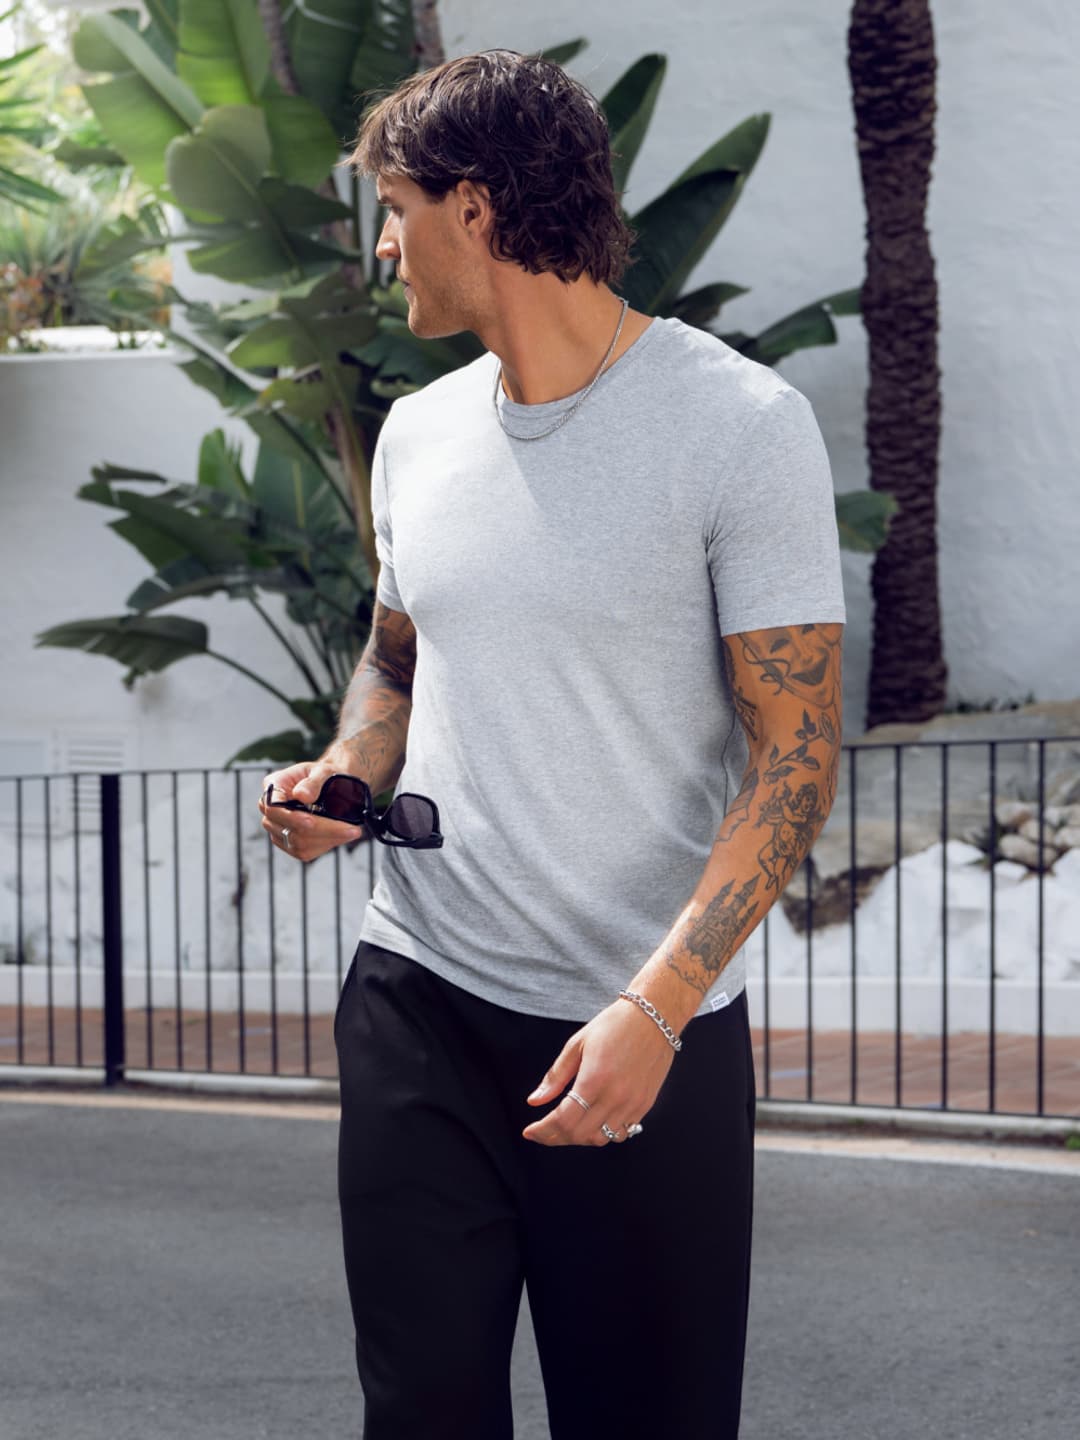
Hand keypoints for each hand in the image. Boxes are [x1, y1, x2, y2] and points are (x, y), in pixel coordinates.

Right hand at [258, 759, 364, 862]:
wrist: (331, 785)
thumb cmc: (324, 775)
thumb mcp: (323, 771)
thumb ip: (313, 781)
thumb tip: (302, 795)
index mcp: (274, 786)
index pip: (273, 807)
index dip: (290, 817)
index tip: (311, 821)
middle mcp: (271, 809)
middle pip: (288, 829)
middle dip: (321, 830)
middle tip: (351, 829)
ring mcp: (277, 828)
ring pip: (297, 843)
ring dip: (327, 840)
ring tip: (351, 831)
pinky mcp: (288, 842)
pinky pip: (304, 852)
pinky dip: (325, 845)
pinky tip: (341, 836)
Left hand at [522, 997, 676, 1146]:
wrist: (653, 1018)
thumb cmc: (613, 1026)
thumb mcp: (577, 1044)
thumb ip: (555, 1076)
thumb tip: (534, 1101)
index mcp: (594, 1079)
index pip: (564, 1120)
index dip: (543, 1131)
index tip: (530, 1132)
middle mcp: (615, 1096)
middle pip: (580, 1134)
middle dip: (556, 1137)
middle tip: (543, 1132)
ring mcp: (633, 1103)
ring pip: (601, 1138)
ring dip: (579, 1138)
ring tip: (566, 1128)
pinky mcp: (645, 1105)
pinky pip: (622, 1133)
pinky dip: (603, 1134)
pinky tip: (592, 1123)